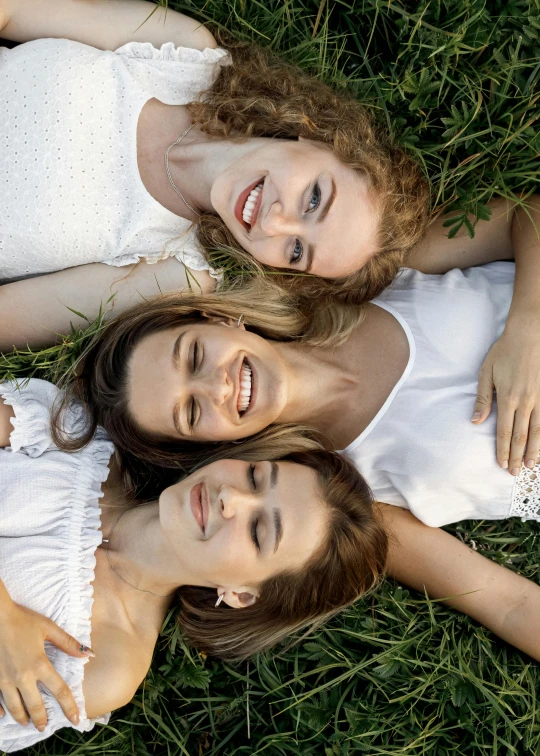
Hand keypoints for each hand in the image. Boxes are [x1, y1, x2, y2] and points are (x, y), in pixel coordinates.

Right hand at [0, 600, 93, 731]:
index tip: (76, 720)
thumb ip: (68, 643)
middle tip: (45, 727)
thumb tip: (89, 654)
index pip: (59, 691)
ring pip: (15, 707)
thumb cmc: (23, 620)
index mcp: (40, 664)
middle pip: (35, 706)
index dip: (69, 707)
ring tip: (27, 723)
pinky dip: (0, 711)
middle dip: (42, 719)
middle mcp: (23, 677)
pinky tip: (3, 715)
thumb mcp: (48, 628)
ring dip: (22, 718)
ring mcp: (5, 680)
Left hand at [472, 325, 539, 473]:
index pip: (504, 431)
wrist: (530, 333)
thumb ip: (483, 398)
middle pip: (521, 436)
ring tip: (531, 466)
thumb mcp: (486, 372)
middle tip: (515, 473)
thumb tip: (476, 421)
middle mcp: (525, 402)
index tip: (501, 464)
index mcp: (507, 398)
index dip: (503, 450)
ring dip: (534, 450)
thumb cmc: (505, 351)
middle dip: (517, 456)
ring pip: (538, 431)